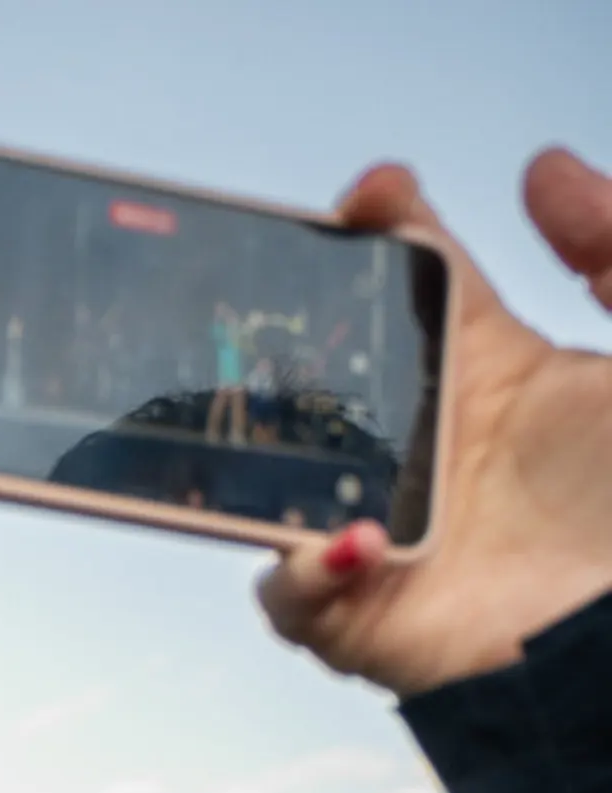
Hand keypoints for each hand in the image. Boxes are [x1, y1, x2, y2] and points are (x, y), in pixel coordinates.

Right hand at [260, 152, 611, 695]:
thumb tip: (538, 167)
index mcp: (491, 373)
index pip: (414, 281)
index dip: (381, 228)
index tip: (367, 199)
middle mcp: (423, 444)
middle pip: (315, 366)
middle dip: (271, 331)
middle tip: (264, 304)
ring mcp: (382, 526)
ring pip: (272, 472)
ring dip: (264, 451)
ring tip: (304, 435)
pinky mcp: (359, 614)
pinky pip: (288, 590)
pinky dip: (306, 568)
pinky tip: (367, 543)